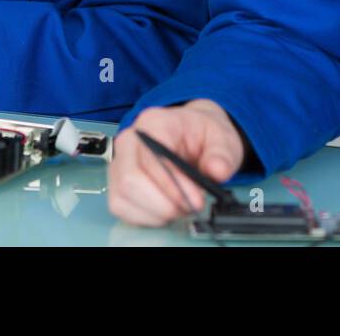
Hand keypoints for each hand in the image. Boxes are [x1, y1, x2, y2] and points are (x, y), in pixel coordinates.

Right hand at [107, 99, 245, 226]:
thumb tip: (217, 171)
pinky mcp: (116, 184)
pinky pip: (122, 207)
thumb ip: (223, 155)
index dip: (172, 183)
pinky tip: (166, 210)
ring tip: (182, 206)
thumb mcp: (223, 139)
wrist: (192, 136)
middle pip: (131, 179)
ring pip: (123, 196)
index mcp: (155, 122)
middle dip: (164, 203)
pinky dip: (146, 217)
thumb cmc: (201, 135)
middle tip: (191, 206)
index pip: (151, 155)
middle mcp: (130, 140)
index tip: (195, 199)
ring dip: (157, 212)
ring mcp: (119, 162)